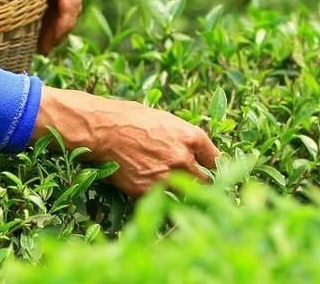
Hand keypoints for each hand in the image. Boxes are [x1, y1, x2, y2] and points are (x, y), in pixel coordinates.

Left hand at [0, 0, 81, 53]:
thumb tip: (34, 24)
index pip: (70, 1)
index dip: (62, 27)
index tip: (48, 45)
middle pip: (72, 1)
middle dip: (60, 27)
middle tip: (43, 48)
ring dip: (58, 18)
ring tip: (42, 39)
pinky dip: (55, 6)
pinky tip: (43, 20)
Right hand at [33, 87, 220, 197]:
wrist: (103, 130)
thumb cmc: (132, 119)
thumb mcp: (166, 120)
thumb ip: (184, 138)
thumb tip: (196, 152)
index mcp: (191, 136)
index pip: (216, 159)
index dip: (214, 166)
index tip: (212, 170)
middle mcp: (183, 158)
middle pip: (206, 182)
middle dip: (201, 183)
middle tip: (196, 184)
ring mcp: (166, 176)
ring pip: (186, 195)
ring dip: (183, 193)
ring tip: (175, 190)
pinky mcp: (149, 191)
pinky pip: (164, 200)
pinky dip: (162, 198)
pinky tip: (155, 190)